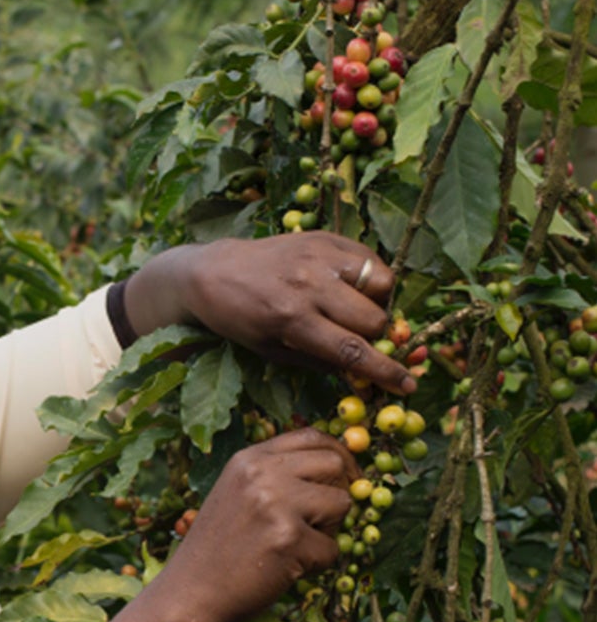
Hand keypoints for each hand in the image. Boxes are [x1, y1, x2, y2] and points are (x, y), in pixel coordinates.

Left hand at [125, 231, 413, 395]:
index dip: (385, 371)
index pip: (352, 350)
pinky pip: (370, 259)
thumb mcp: (272, 351)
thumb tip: (364, 372)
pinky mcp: (324, 236)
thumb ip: (319, 361)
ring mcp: (318, 256)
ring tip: (354, 309)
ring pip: (381, 285)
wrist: (213, 272)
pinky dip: (371, 277)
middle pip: (373, 319)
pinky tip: (351, 286)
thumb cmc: (240, 320)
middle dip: (375, 336)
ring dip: (376, 304)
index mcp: (291, 320)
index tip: (407, 384)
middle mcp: (308, 285)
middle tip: (360, 338)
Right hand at [147, 428, 358, 621]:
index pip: (311, 437)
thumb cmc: (218, 550)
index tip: (346, 477)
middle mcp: (261, 473)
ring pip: (342, 503)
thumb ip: (275, 475)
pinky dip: (319, 564)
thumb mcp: (237, 494)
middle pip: (334, 464)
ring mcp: (275, 504)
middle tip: (328, 519)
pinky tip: (288, 569)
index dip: (338, 455)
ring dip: (331, 529)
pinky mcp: (288, 539)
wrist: (191, 594)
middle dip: (340, 492)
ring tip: (299, 546)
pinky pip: (333, 549)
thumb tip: (335, 466)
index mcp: (248, 459)